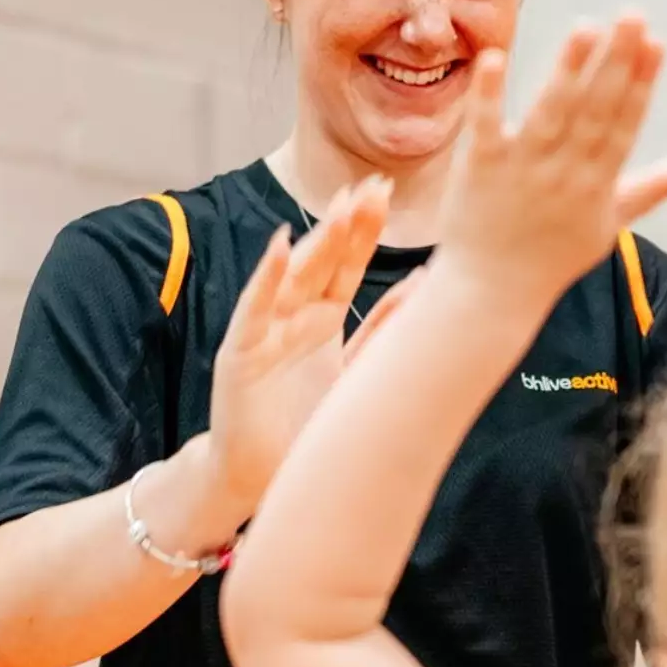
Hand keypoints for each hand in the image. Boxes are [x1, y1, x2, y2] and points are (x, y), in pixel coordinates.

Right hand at [208, 177, 391, 505]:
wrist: (259, 482)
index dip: (364, 230)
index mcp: (322, 322)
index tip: (386, 191)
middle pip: (323, 262)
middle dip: (347, 223)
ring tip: (340, 207)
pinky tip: (281, 246)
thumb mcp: (356, 378)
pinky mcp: (239, 355)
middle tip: (372, 185)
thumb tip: (427, 286)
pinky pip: (253, 310)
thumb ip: (384, 334)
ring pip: (294, 277)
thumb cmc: (305, 432)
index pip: (346, 266)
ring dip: (316, 241)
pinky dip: (265, 278)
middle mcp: (293, 320)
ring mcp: (265, 334)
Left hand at [437, 16, 666, 309]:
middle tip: (632, 16)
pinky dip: (490, 95)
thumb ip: (651, 189)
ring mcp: (523, 169)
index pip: (625, 126)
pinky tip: (494, 58)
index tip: (656, 43)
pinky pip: (486, 127)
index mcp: (598, 184)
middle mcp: (565, 173)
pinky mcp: (482, 168)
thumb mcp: (609, 226)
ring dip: (569, 70)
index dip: (641, 84)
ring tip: (587, 28)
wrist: (493, 292)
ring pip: (551, 113)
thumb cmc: (553, 258)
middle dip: (616, 62)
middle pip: (596, 110)